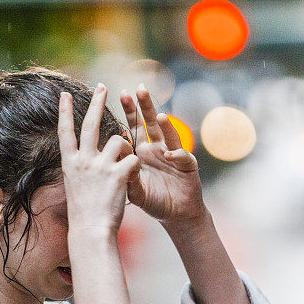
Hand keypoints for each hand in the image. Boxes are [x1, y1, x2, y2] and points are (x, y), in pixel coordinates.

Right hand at [58, 84, 139, 235]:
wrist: (91, 231)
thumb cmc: (85, 213)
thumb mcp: (75, 185)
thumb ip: (81, 167)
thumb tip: (87, 154)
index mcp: (70, 163)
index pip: (65, 132)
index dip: (64, 112)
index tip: (64, 95)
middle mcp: (83, 161)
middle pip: (90, 124)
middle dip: (97, 103)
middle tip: (102, 87)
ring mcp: (99, 166)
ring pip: (119, 142)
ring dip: (126, 150)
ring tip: (123, 167)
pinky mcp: (117, 174)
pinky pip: (133, 160)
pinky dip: (135, 167)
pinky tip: (131, 179)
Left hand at [119, 84, 206, 224]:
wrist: (176, 214)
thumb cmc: (153, 200)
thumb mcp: (135, 192)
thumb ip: (126, 178)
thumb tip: (116, 162)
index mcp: (141, 151)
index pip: (133, 127)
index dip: (129, 111)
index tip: (121, 93)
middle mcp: (157, 148)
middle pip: (150, 123)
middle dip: (145, 106)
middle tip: (139, 88)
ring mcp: (173, 155)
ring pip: (169, 135)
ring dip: (165, 125)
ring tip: (159, 115)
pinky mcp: (187, 165)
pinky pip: (182, 156)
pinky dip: (176, 154)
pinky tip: (168, 153)